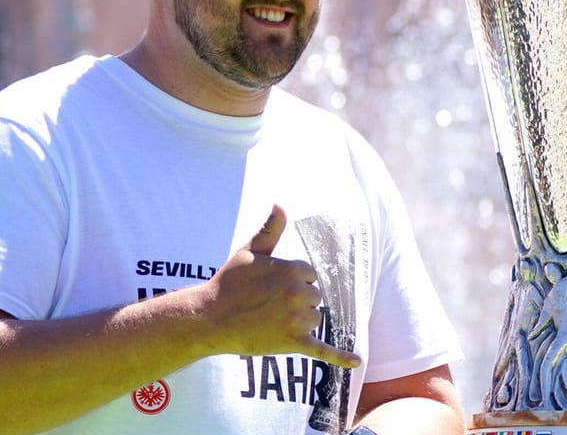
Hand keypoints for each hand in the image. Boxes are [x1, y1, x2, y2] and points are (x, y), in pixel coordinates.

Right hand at [201, 204, 360, 367]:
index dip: (292, 281)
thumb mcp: (249, 251)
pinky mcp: (292, 343)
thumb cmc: (228, 282)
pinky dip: (340, 357)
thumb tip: (280, 204)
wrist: (209, 318)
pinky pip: (321, 350)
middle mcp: (298, 293)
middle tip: (267, 305)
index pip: (309, 275)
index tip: (271, 287)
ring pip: (315, 319)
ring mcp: (296, 319)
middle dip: (296, 301)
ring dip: (300, 322)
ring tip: (271, 320)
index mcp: (292, 269)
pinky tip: (357, 362)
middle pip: (314, 297)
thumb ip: (270, 229)